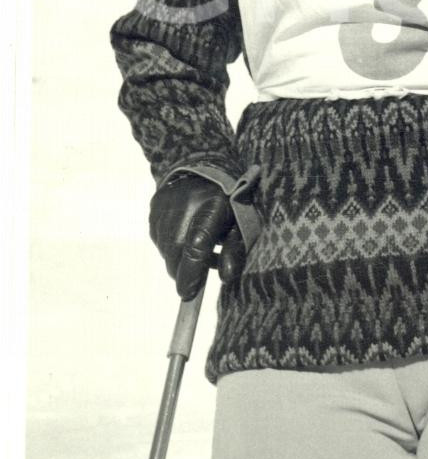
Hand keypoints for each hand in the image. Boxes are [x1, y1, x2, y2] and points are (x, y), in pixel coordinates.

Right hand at [149, 174, 245, 299]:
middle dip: (184, 272)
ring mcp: (166, 206)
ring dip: (179, 258)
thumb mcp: (242, 222)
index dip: (192, 273)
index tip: (189, 294)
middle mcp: (184, 206)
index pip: (197, 246)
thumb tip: (227, 279)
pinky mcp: (155, 207)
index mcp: (212, 207)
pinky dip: (171, 244)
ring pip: (166, 249)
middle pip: (176, 253)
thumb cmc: (231, 199)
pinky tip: (186, 234)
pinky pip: (159, 238)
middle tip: (198, 275)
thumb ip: (236, 250)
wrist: (206, 164)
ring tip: (198, 249)